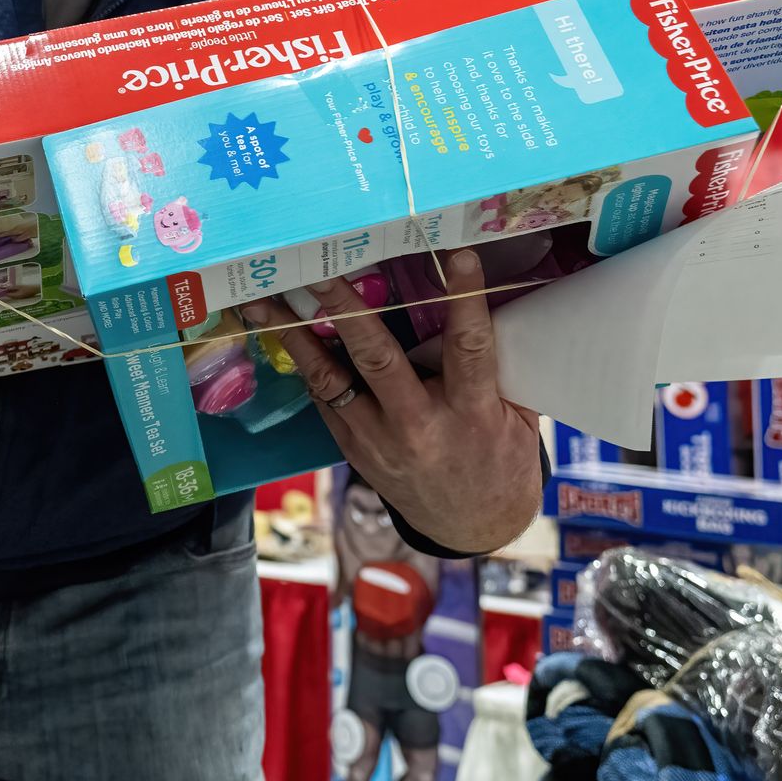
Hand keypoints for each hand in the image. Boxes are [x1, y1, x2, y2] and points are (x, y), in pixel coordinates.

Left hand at [243, 250, 539, 554]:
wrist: (472, 525)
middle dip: (345, 311)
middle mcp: (419, 425)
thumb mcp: (516, 416)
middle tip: (319, 272)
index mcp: (473, 412)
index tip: (457, 254)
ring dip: (295, 337)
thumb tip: (480, 300)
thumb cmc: (501, 459)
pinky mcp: (352, 448)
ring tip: (264, 302)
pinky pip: (324, 398)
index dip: (464, 299)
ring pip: (331, 380)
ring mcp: (378, 439)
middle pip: (377, 358)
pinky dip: (305, 363)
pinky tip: (280, 332)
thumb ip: (494, 367)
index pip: (469, 347)